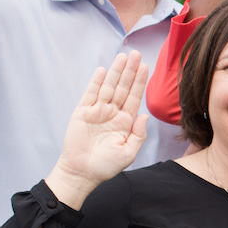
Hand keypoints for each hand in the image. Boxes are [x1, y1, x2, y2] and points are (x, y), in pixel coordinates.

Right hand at [46, 52, 150, 207]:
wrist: (82, 173)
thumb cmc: (106, 166)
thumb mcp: (129, 153)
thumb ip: (138, 135)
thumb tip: (144, 116)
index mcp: (125, 122)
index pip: (134, 97)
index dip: (139, 81)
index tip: (146, 66)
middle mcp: (112, 113)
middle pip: (123, 87)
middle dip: (130, 71)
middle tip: (136, 53)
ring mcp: (97, 112)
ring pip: (108, 87)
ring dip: (115, 72)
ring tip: (123, 57)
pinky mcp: (82, 113)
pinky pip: (90, 94)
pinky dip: (96, 82)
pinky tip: (102, 70)